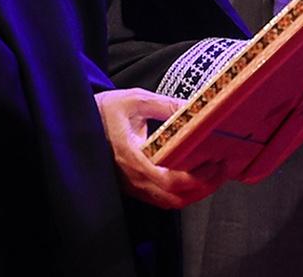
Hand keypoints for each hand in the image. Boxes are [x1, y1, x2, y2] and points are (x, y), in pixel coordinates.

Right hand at [95, 88, 226, 208]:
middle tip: (224, 168)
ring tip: (215, 173)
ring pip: (171, 203)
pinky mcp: (134, 188)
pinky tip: (196, 177)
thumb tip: (195, 108)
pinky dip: (183, 193)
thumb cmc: (107, 110)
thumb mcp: (136, 100)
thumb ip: (166, 105)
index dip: (197, 177)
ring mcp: (133, 187)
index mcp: (134, 158)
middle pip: (176, 198)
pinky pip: (163, 199)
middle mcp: (134, 179)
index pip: (170, 181)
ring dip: (195, 192)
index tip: (216, 162)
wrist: (78, 123)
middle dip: (204, 187)